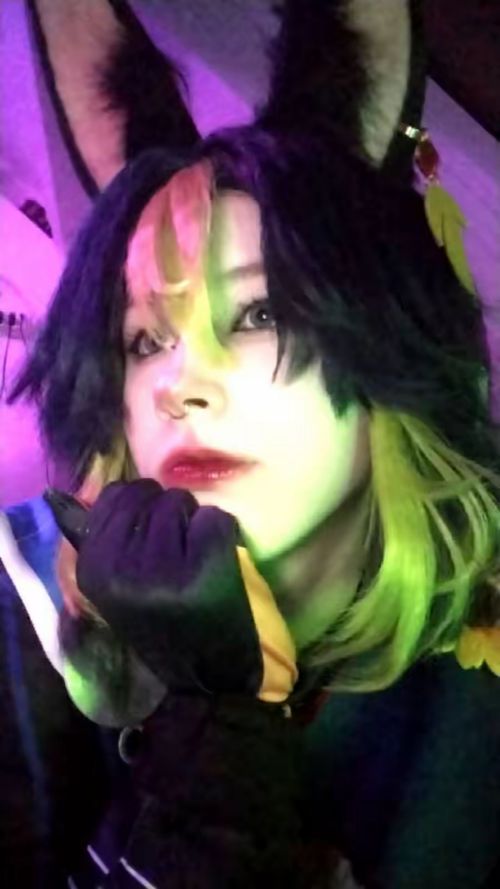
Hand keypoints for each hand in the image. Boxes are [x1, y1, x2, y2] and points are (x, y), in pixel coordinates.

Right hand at [45, 480, 296, 702]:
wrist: (208, 686)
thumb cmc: (161, 630)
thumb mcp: (113, 589)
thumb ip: (94, 540)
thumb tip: (59, 495)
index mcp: (93, 569)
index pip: (115, 496)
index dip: (139, 509)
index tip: (149, 541)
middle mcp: (123, 565)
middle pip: (150, 494)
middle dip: (168, 513)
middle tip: (176, 555)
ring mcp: (166, 566)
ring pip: (182, 501)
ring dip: (194, 523)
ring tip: (195, 562)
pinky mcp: (209, 566)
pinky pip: (214, 517)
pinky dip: (222, 534)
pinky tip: (217, 566)